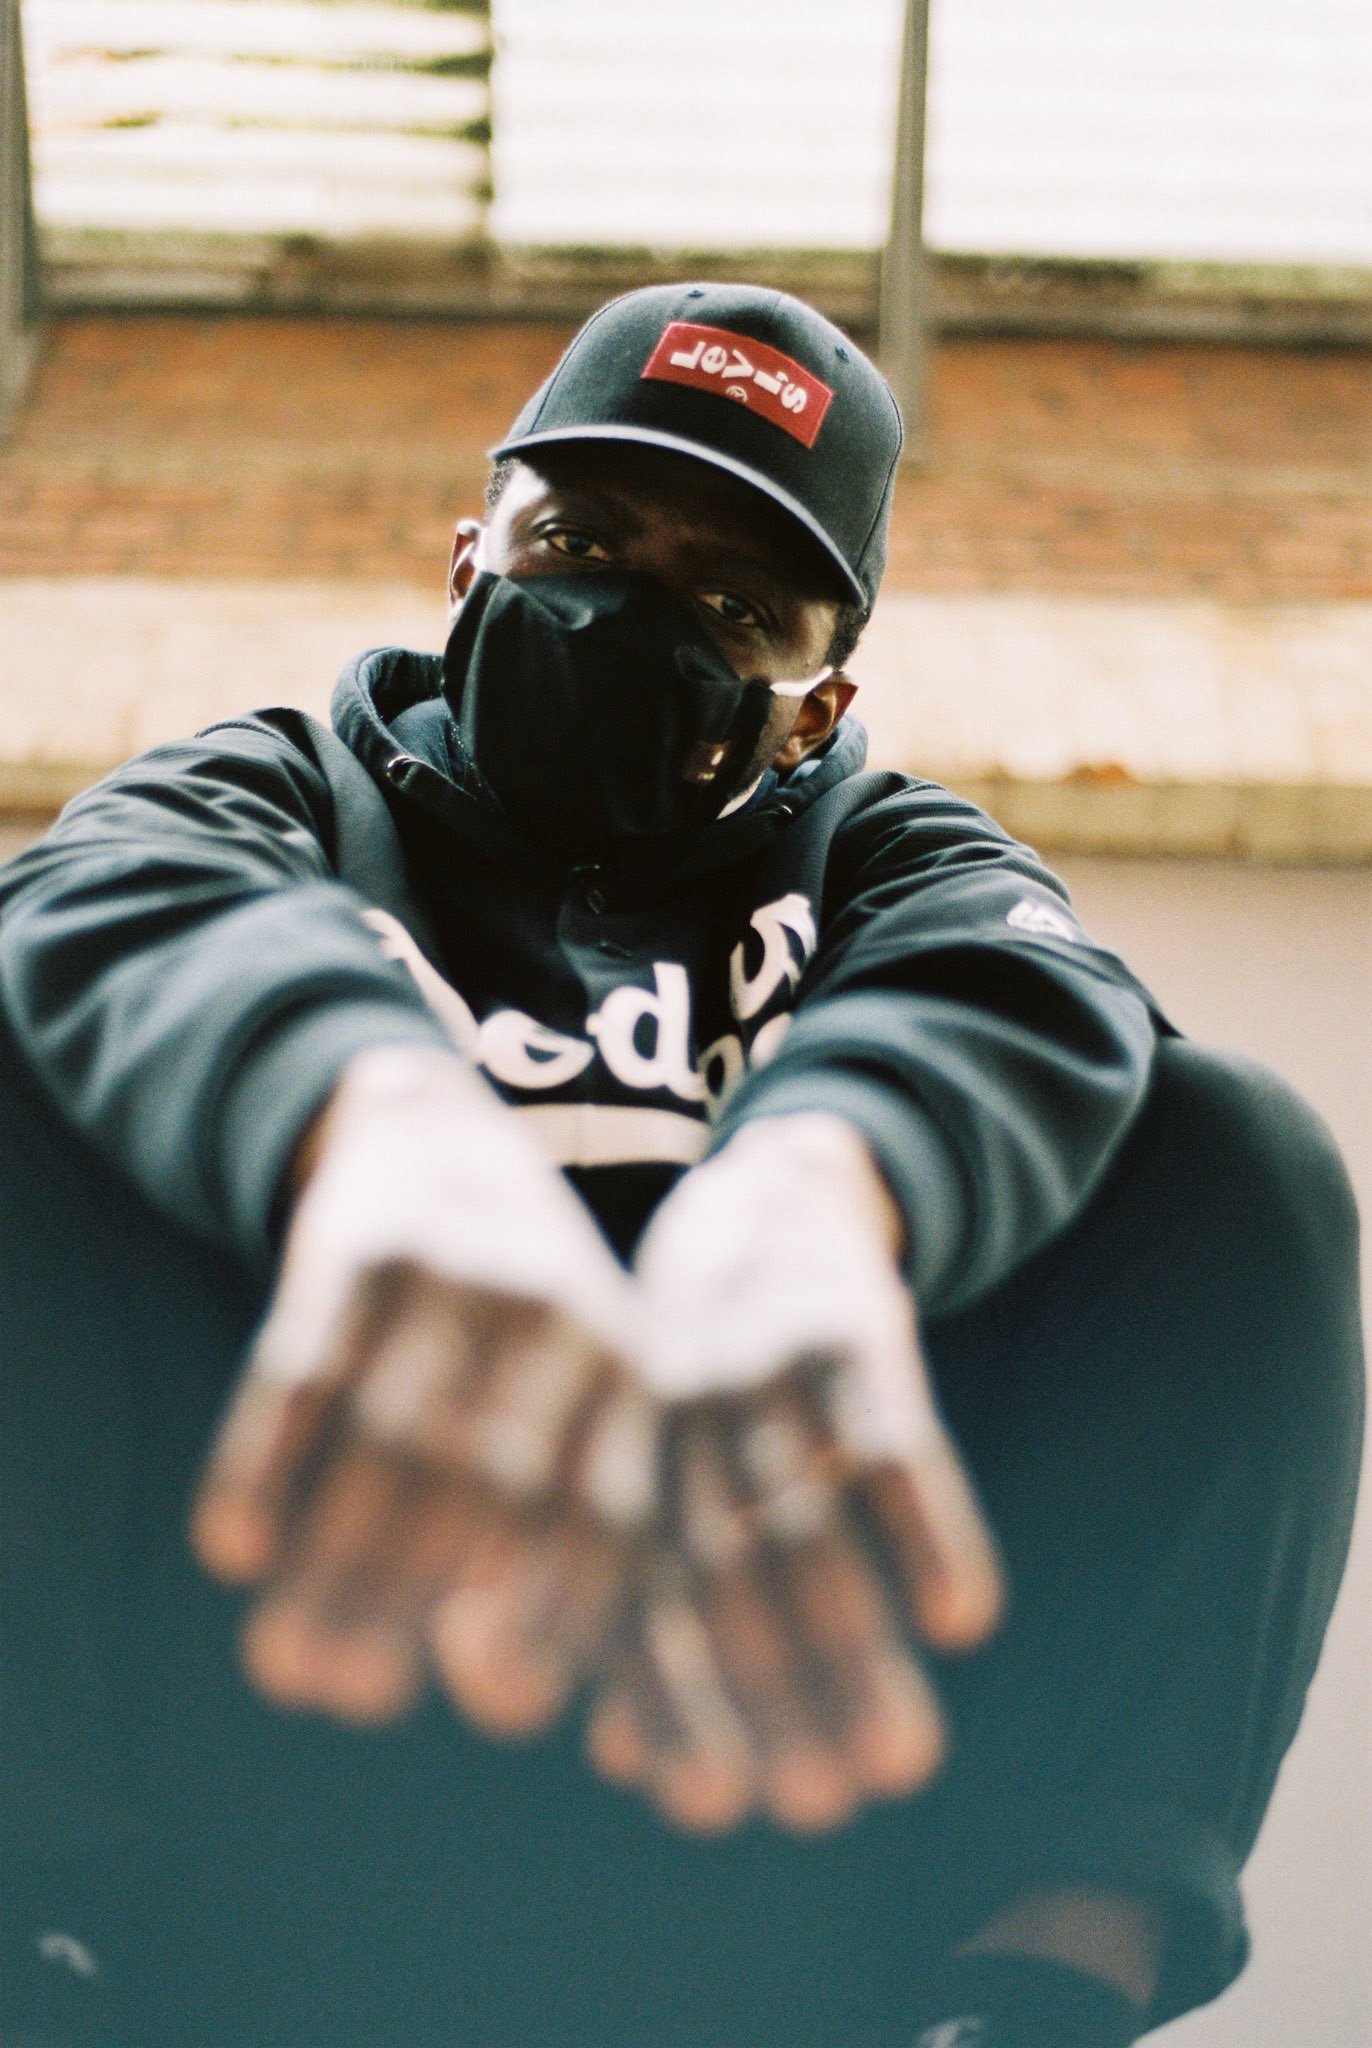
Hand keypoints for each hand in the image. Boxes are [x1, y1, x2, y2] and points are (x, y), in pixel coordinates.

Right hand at [192, 1045, 655, 1728]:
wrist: (434, 1130)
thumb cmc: (520, 1316)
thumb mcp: (586, 1388)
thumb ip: (568, 1524)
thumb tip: (512, 1704)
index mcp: (630, 1368)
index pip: (611, 1507)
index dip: (555, 1607)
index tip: (495, 1705)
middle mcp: (555, 1318)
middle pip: (490, 1482)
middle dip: (416, 1599)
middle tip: (352, 1698)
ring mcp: (455, 1273)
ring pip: (389, 1437)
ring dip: (332, 1559)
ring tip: (285, 1666)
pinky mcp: (357, 1246)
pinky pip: (307, 1364)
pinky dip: (266, 1459)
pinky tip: (233, 1549)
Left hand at [589, 1114, 1002, 1831]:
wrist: (768, 1190)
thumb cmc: (696, 1362)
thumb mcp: (640, 1456)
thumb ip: (623, 1598)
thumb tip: (613, 1762)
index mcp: (616, 1451)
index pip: (633, 1589)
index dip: (671, 1700)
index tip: (709, 1809)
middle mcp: (676, 1414)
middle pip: (719, 1568)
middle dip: (766, 1694)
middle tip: (816, 1809)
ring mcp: (763, 1367)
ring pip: (806, 1520)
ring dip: (852, 1641)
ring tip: (904, 1761)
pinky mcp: (850, 1328)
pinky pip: (891, 1435)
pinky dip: (927, 1525)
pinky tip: (964, 1619)